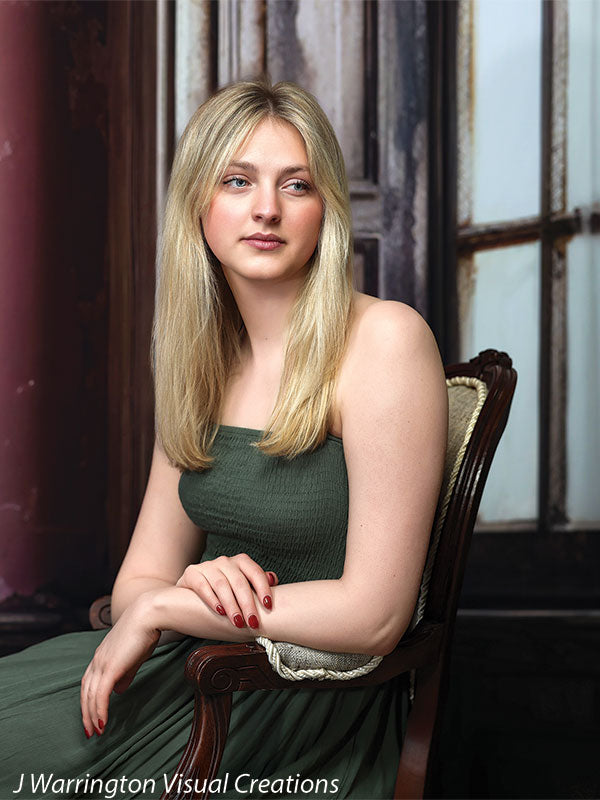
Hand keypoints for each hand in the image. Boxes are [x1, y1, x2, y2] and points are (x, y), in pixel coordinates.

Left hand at [80, 596, 159, 738]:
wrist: (148, 615)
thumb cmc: (145, 632)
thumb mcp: (133, 656)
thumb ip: (125, 673)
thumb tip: (119, 691)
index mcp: (101, 656)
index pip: (88, 683)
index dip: (88, 700)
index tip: (92, 716)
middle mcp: (97, 660)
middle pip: (85, 691)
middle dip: (86, 713)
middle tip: (90, 731)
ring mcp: (102, 663)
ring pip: (90, 695)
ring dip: (91, 715)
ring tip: (96, 731)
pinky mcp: (110, 667)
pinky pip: (100, 694)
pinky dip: (99, 709)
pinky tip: (102, 722)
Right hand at [176, 553, 277, 630]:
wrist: (190, 591)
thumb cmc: (224, 590)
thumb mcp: (242, 585)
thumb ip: (257, 583)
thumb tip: (273, 579)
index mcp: (241, 561)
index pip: (255, 572)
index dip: (263, 588)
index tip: (268, 606)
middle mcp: (225, 561)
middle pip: (239, 581)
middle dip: (247, 604)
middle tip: (253, 622)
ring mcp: (208, 566)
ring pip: (222, 585)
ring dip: (232, 605)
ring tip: (238, 622)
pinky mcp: (192, 574)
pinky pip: (203, 586)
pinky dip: (212, 599)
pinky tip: (219, 611)